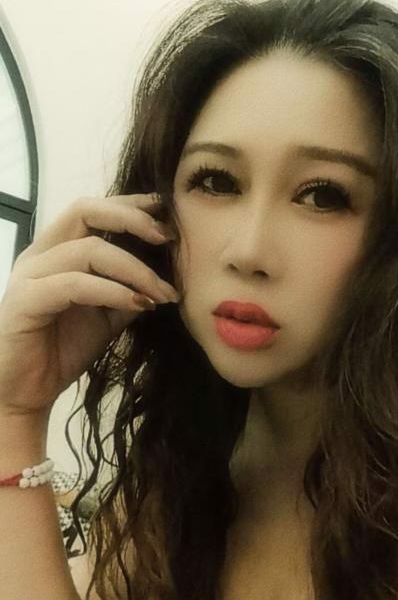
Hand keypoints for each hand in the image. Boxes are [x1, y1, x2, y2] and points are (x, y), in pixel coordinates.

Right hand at [0, 193, 178, 417]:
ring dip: (134, 269)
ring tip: (162, 293)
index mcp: (56, 251)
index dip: (131, 206)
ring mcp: (29, 275)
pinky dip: (112, 291)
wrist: (26, 393)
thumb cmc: (62, 350)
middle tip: (168, 238)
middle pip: (85, 211)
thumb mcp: (107, 316)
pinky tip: (138, 305)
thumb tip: (165, 277)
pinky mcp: (26, 301)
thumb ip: (129, 290)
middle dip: (132, 219)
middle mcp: (39, 254)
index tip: (168, 215)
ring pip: (88, 251)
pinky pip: (75, 285)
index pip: (92, 210)